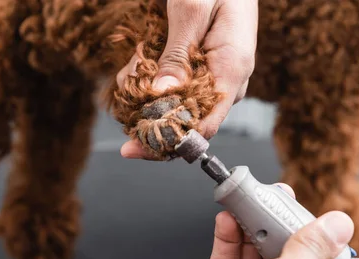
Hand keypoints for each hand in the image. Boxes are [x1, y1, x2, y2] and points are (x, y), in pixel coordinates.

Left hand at [117, 0, 257, 158]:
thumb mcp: (192, 10)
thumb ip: (177, 54)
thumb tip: (162, 96)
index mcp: (231, 71)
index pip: (204, 127)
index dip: (168, 141)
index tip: (133, 145)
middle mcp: (226, 84)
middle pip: (184, 122)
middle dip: (147, 110)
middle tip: (127, 78)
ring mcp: (214, 81)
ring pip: (173, 107)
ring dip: (143, 91)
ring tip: (135, 59)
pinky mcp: (201, 74)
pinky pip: (173, 91)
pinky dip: (148, 80)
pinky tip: (140, 58)